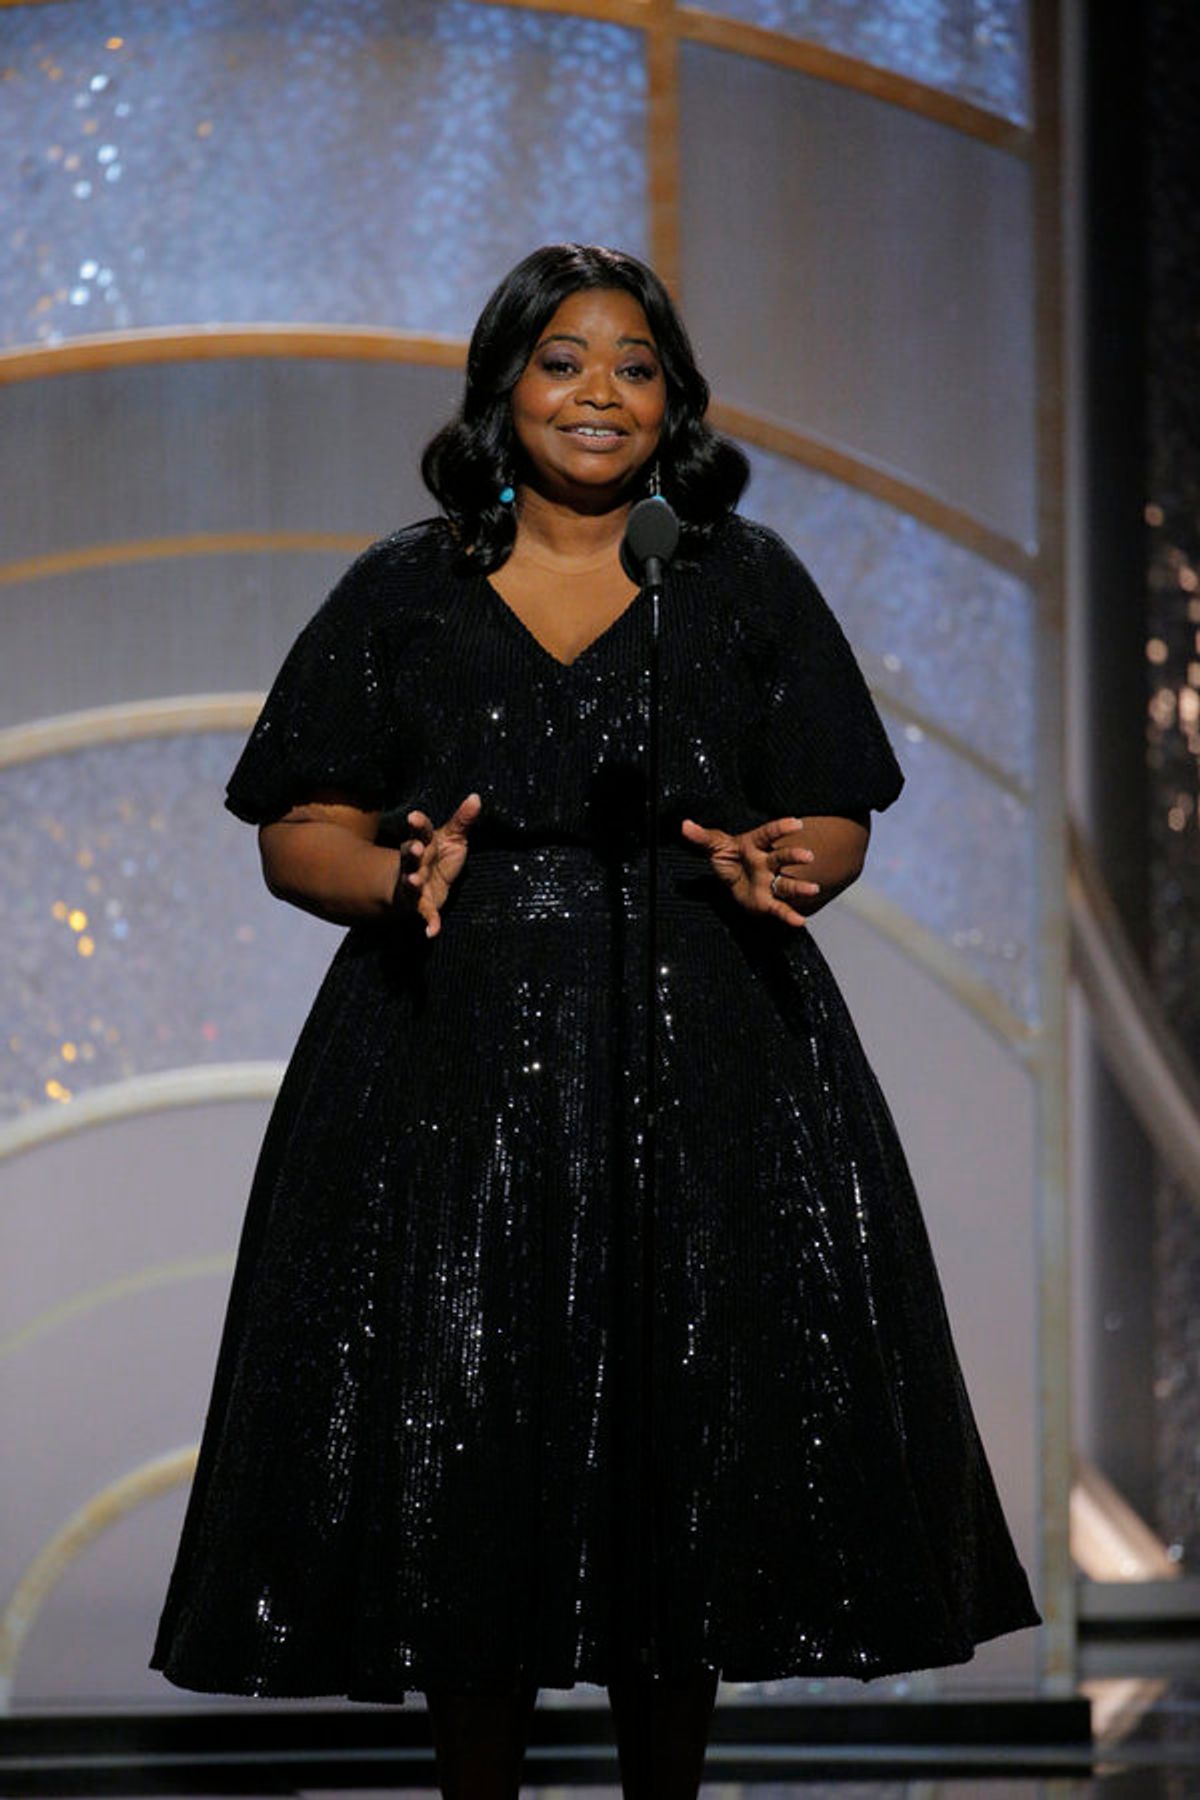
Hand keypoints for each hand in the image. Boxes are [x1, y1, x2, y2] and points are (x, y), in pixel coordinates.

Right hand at [396, 793, 481, 937]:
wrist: (419, 885)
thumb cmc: (438, 857)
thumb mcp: (451, 837)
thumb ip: (462, 820)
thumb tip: (476, 797)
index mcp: (424, 842)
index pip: (419, 830)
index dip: (417, 824)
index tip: (413, 817)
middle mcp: (415, 861)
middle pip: (410, 854)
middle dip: (412, 850)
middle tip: (415, 847)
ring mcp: (414, 883)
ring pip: (410, 881)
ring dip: (411, 881)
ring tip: (414, 881)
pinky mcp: (421, 904)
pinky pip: (424, 913)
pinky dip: (429, 922)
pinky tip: (432, 932)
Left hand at [680, 814, 818, 926]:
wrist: (736, 880)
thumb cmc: (730, 858)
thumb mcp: (715, 846)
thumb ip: (702, 837)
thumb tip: (685, 825)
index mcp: (755, 845)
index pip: (768, 834)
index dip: (781, 828)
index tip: (796, 823)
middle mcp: (767, 863)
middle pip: (782, 857)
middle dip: (794, 856)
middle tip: (808, 856)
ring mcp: (770, 882)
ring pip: (786, 884)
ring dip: (800, 887)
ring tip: (813, 889)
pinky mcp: (768, 901)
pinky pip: (780, 908)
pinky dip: (789, 915)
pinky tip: (800, 922)